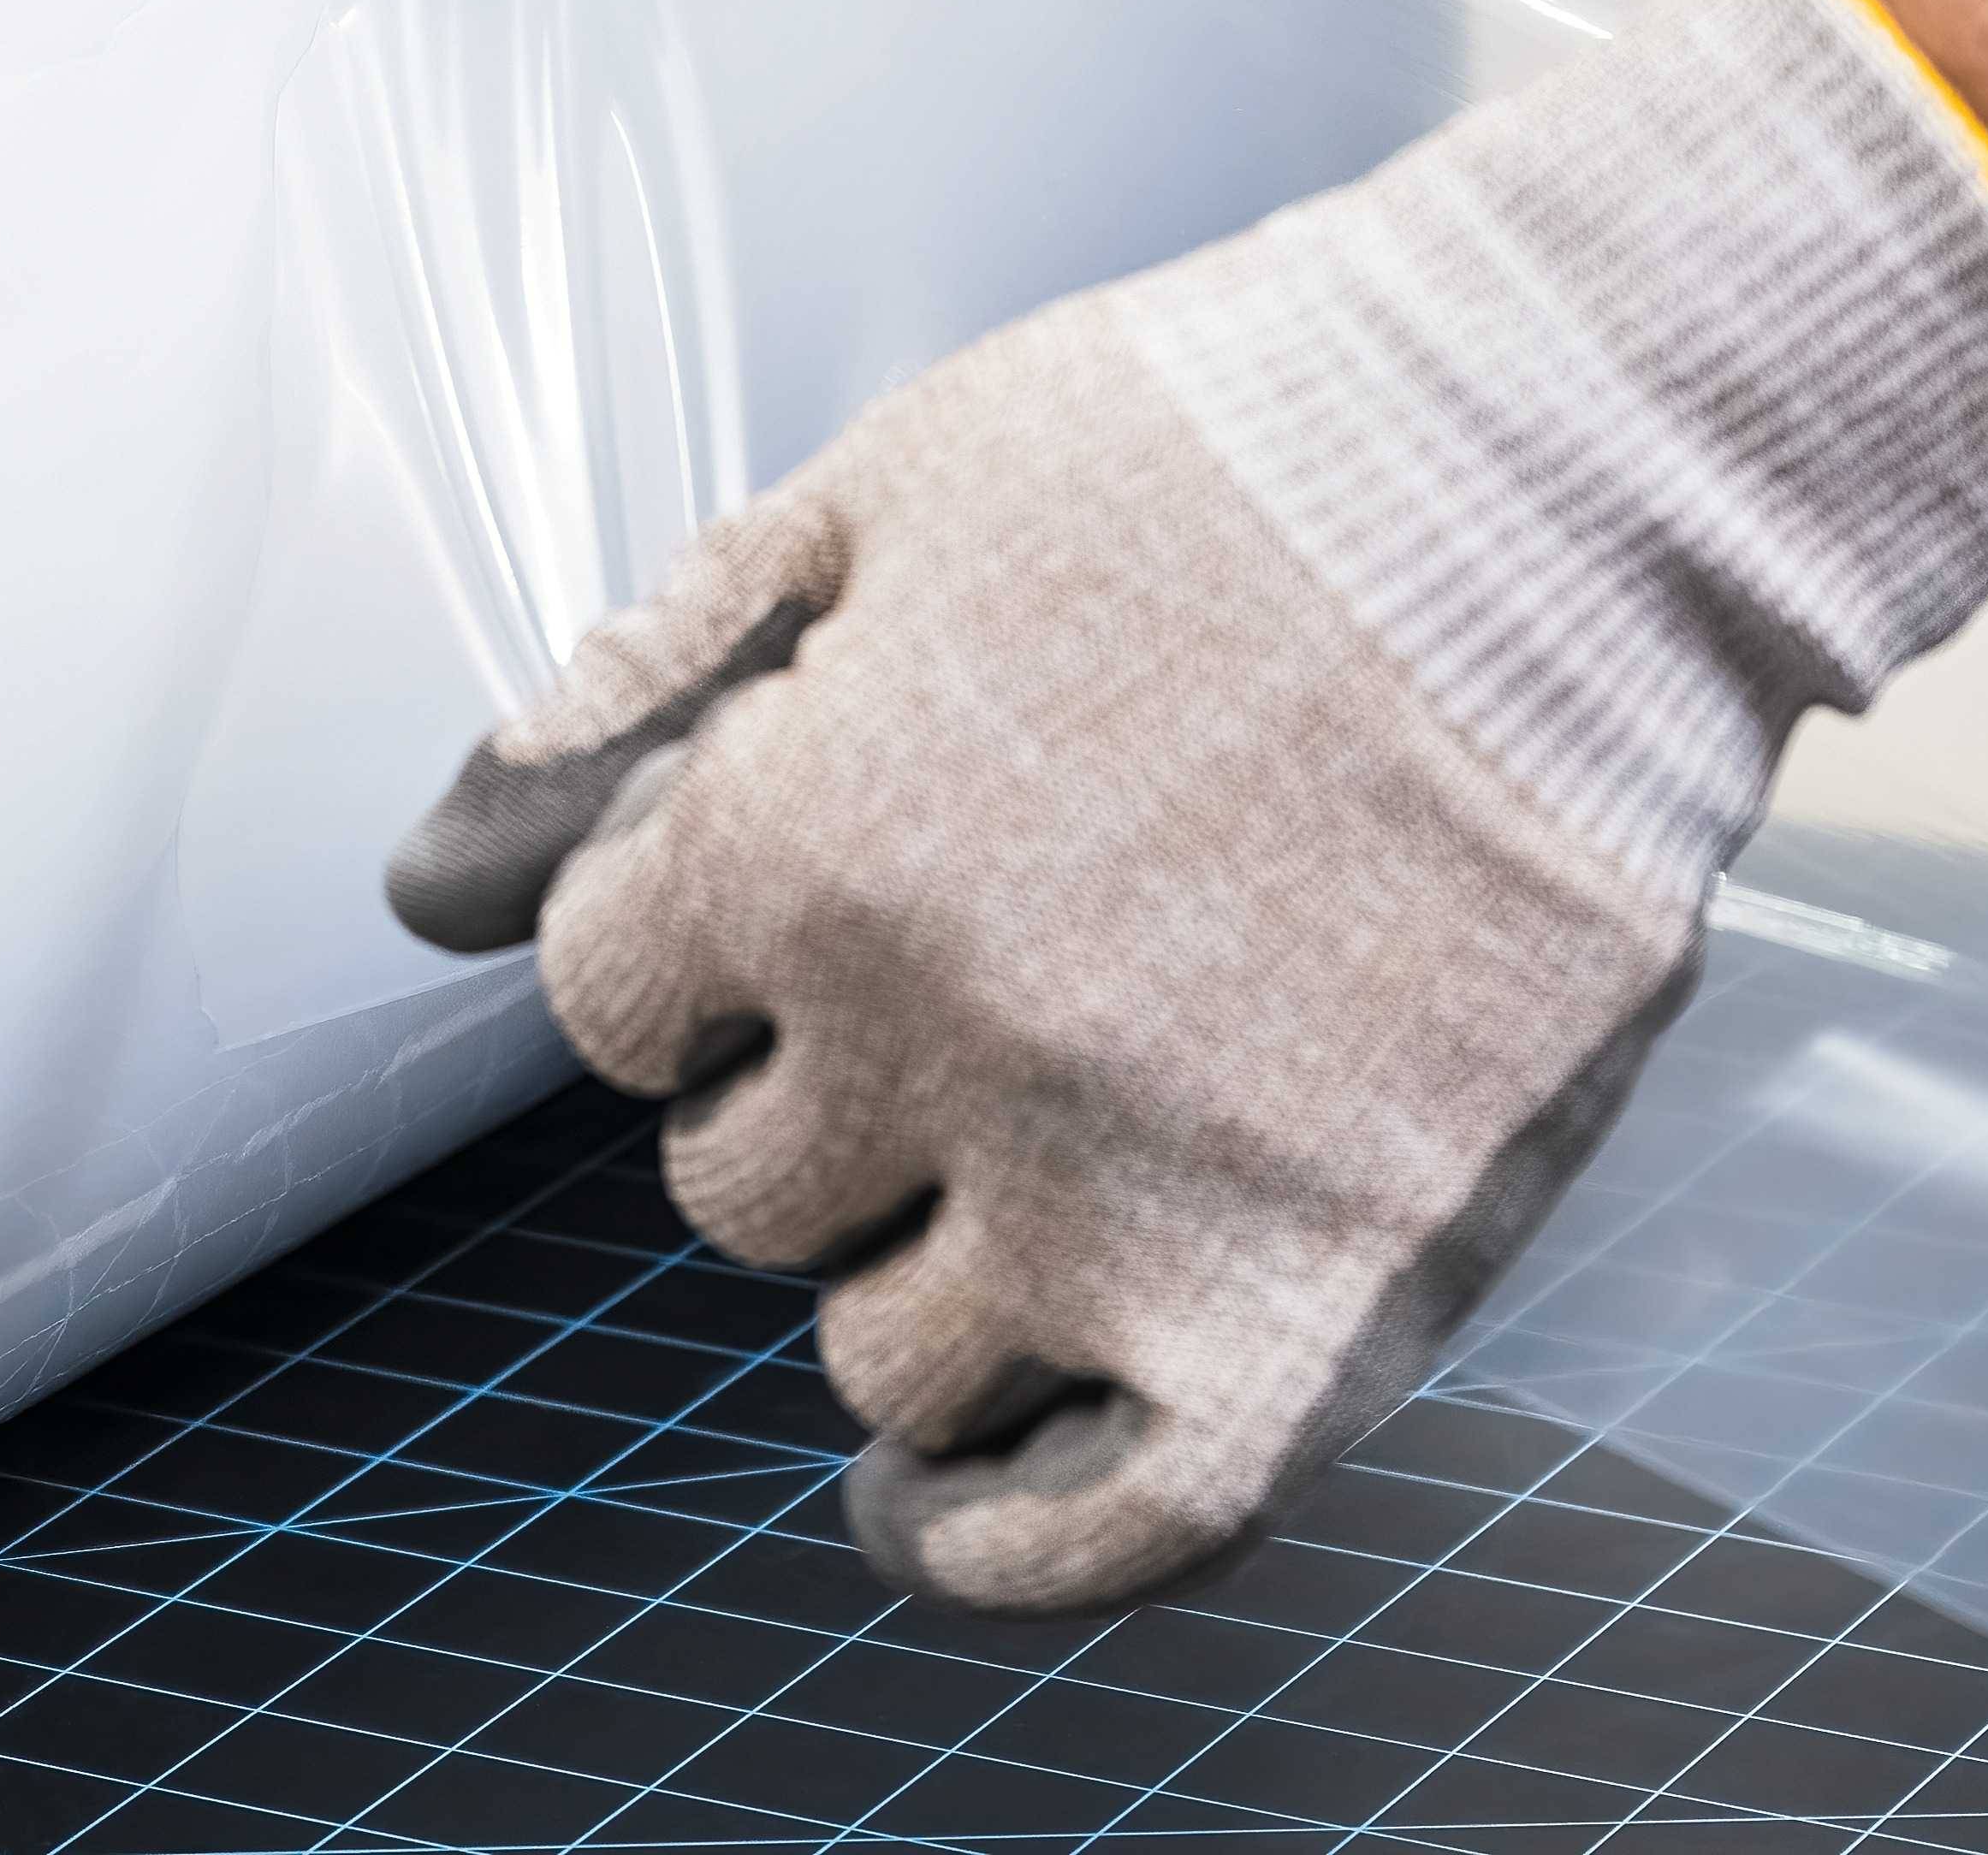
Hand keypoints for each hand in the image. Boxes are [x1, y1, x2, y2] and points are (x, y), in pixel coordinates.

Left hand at [385, 0, 1987, 1611]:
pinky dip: (1007, 1540)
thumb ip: (631, 693)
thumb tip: (422, 880)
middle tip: (965, 983)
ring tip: (1036, 1143)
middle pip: (736, 1192)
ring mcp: (1134, 1194)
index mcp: (804, 845)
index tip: (808, 892)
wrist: (1565, 470)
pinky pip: (1106, 1527)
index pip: (613, 1009)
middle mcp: (938, 1041)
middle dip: (808, 1099)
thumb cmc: (1218, 447)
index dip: (699, 949)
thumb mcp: (868, 498)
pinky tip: (947, 1500)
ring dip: (920, 1274)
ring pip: (889, 1363)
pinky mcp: (1323, 1302)